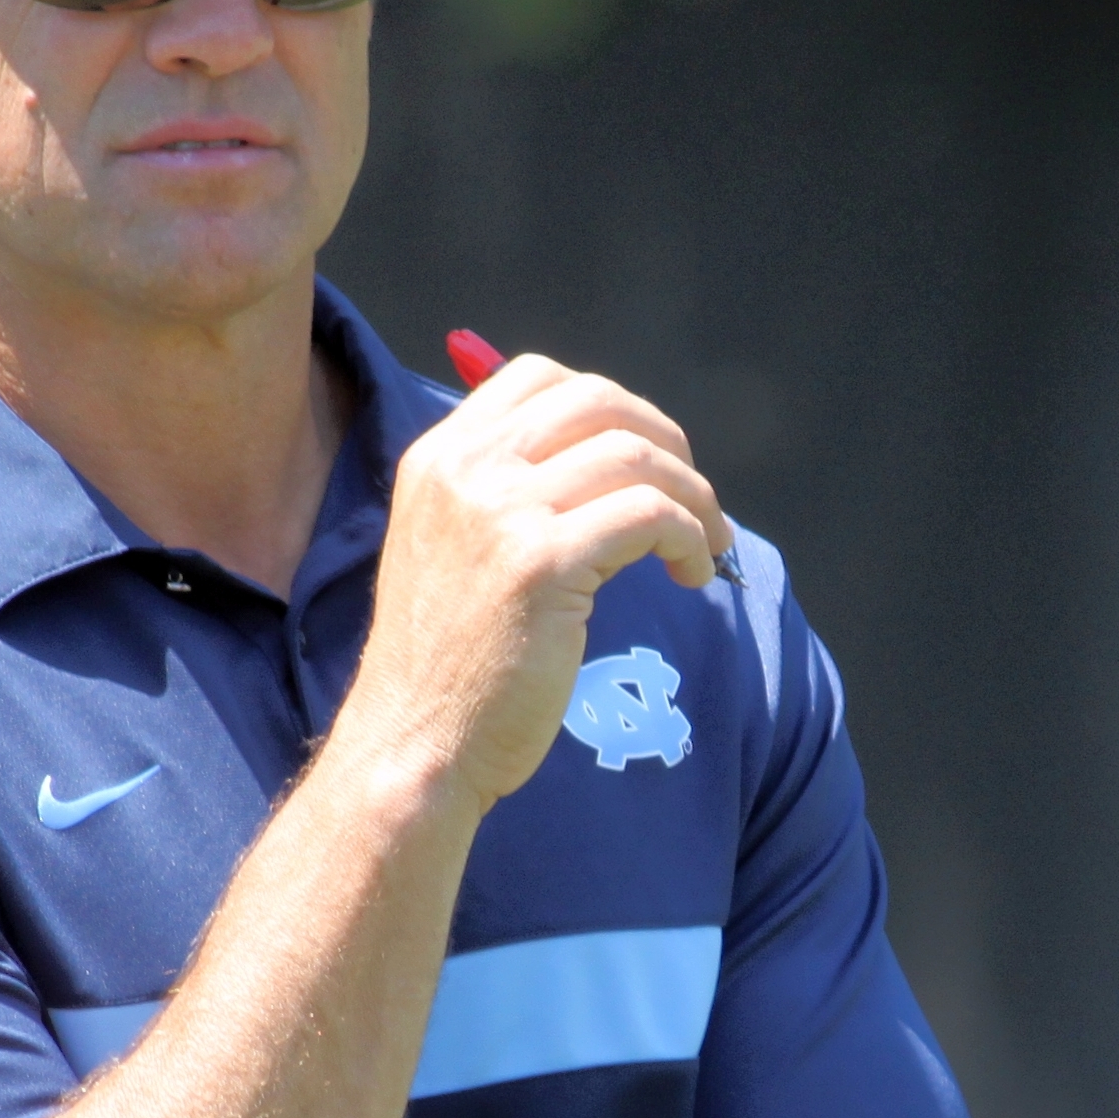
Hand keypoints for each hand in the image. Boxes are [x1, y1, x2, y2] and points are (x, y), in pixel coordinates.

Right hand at [344, 356, 731, 814]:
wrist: (414, 741)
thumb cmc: (446, 663)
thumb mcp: (449, 549)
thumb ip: (500, 493)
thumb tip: (605, 457)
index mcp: (437, 457)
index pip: (538, 376)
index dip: (611, 408)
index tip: (642, 461)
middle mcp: (464, 469)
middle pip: (598, 402)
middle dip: (665, 443)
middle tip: (691, 501)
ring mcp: (500, 511)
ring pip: (635, 455)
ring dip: (692, 495)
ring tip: (704, 543)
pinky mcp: (541, 562)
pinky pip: (649, 515)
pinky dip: (689, 537)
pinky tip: (691, 574)